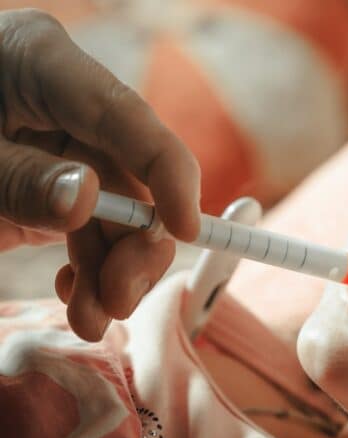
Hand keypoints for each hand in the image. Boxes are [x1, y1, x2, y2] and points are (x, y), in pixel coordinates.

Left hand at [0, 9, 200, 340]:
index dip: (167, 172)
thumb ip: (17, 177)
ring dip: (112, 274)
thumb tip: (86, 201)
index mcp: (43, 66)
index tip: (186, 229)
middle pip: (132, 178)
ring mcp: (65, 153)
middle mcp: (68, 110)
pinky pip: (90, 232)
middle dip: (135, 245)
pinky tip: (77, 297)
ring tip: (91, 319)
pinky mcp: (55, 189)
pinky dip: (90, 272)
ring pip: (116, 217)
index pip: (127, 116)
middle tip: (120, 297)